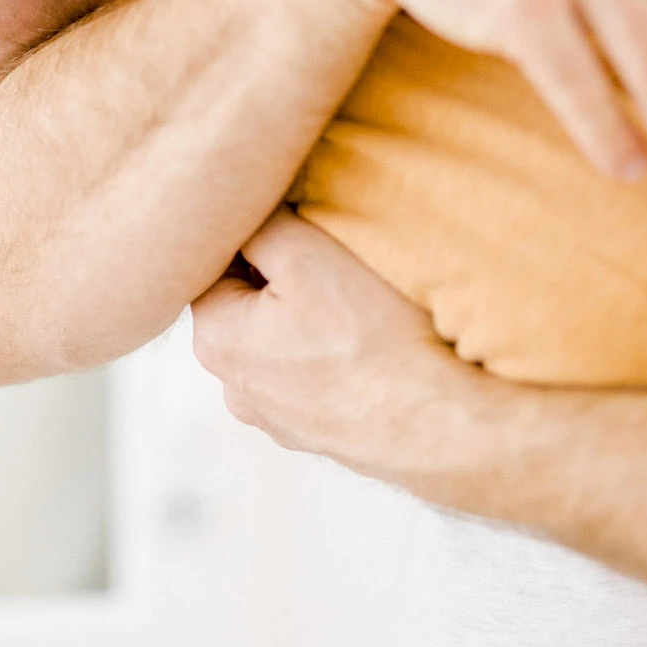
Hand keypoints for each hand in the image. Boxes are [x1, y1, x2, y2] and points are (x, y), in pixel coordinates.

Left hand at [191, 211, 460, 473]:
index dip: (256, 236)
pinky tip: (370, 347)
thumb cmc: (368, 335)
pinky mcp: (317, 435)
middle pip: (246, 306)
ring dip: (308, 322)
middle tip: (333, 263)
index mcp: (214, 339)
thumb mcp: (304, 251)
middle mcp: (233, 387)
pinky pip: (314, 379)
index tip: (298, 227)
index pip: (212, 264)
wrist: (434, 423)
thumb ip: (259, 223)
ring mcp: (275, 420)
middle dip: (281, 280)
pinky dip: (333, 359)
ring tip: (358, 309)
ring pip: (280, 344)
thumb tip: (247, 211)